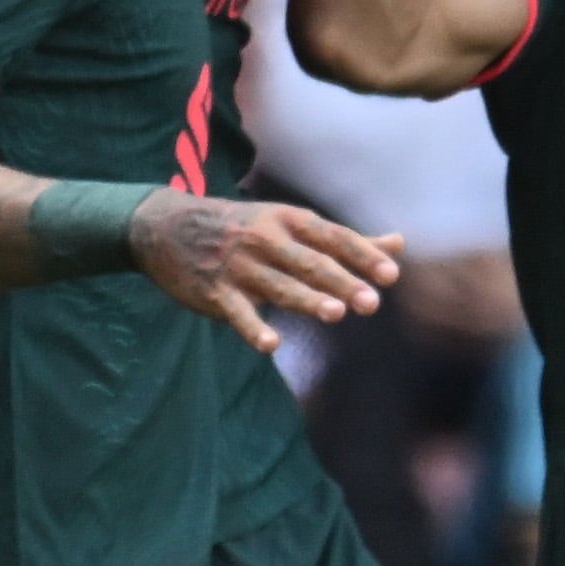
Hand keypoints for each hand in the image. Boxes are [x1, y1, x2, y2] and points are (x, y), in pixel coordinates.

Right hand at [133, 194, 400, 350]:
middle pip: (310, 263)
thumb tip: (399, 244)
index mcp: (289, 221)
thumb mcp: (289, 223)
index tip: (391, 275)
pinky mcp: (216, 293)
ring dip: (307, 299)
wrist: (164, 227)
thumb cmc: (243, 227)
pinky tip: (271, 344)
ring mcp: (240, 267)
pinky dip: (253, 328)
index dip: (362, 255)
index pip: (333, 238)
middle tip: (371, 303)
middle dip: (342, 282)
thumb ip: (345, 240)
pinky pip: (238, 313)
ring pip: (279, 286)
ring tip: (335, 313)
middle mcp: (266, 241)